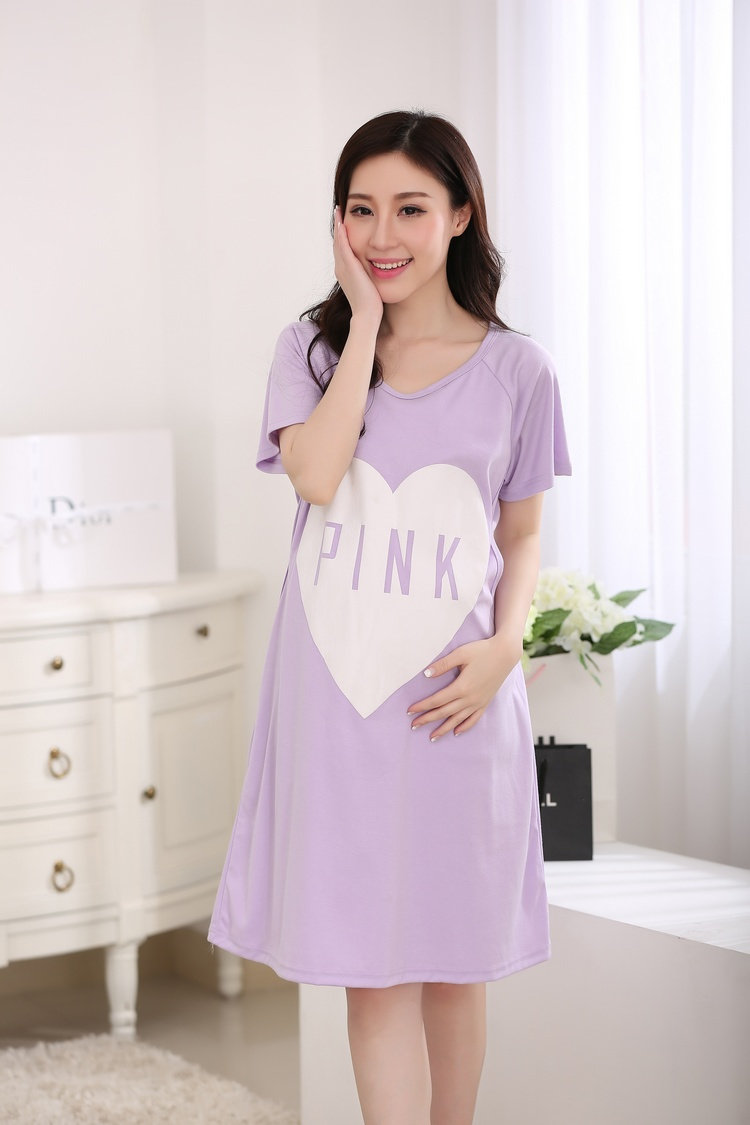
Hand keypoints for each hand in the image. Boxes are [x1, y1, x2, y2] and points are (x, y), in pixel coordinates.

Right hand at [333, 206, 382, 323]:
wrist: (367, 314)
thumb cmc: (372, 304)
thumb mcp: (369, 285)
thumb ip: (369, 275)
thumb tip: (379, 270)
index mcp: (345, 272)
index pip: (342, 250)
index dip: (342, 236)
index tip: (344, 223)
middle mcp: (340, 268)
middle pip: (338, 243)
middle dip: (338, 227)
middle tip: (338, 212)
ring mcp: (343, 267)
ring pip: (338, 242)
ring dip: (338, 225)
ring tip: (338, 211)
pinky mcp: (348, 266)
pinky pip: (343, 245)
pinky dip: (341, 233)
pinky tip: (342, 221)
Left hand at [406, 633, 521, 740]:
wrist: (506, 653)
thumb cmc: (482, 650)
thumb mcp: (461, 653)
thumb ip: (443, 664)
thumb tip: (426, 674)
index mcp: (461, 687)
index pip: (437, 700)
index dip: (422, 706)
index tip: (409, 711)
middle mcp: (470, 698)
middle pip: (444, 712)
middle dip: (427, 719)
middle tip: (413, 726)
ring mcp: (478, 702)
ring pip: (458, 719)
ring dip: (444, 729)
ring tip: (432, 737)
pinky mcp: (485, 702)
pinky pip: (474, 718)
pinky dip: (464, 726)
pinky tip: (456, 732)